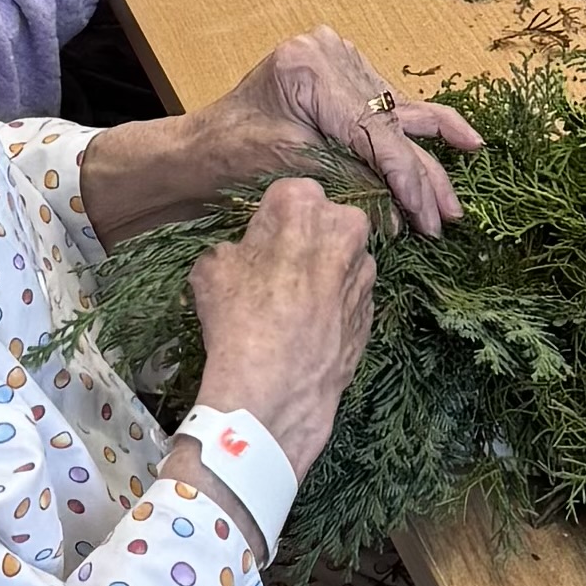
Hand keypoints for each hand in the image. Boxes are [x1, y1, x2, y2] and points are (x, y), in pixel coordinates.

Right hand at [184, 176, 377, 469]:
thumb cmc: (239, 321)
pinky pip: (349, 294)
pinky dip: (333, 304)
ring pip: (341, 258)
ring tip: (291, 307)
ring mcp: (366, 270)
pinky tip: (309, 329)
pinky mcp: (374, 308)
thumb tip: (243, 256)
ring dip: (322, 272)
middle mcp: (346, 227)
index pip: (288, 195)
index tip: (257, 245)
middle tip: (275, 273)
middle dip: (304, 240)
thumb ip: (234, 248)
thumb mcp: (211, 269)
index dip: (269, 220)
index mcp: (304, 204)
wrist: (276, 390)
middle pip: (323, 222)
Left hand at [224, 28, 484, 235]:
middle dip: (421, 171)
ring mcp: (336, 55)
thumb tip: (406, 214)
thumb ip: (354, 182)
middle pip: (389, 121)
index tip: (429, 216)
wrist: (197, 151)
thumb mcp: (296, 171)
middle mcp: (328, 51)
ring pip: (394, 108)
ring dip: (425, 147)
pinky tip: (453, 133)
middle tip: (450, 213)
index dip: (407, 178)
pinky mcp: (340, 69)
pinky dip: (411, 127)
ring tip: (474, 157)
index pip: (374, 130)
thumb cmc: (231, 160)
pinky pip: (383, 102)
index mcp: (309, 67)